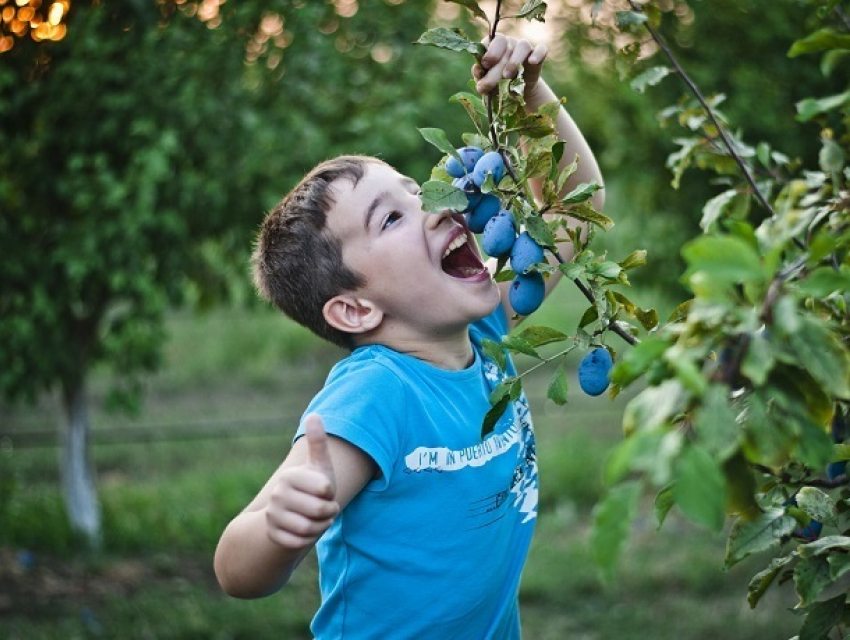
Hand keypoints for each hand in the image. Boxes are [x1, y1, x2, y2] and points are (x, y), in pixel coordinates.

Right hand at [265, 414, 339, 550]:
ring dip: (320, 527)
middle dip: (329, 513)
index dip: (331, 493)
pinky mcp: (272, 534)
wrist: (290, 514)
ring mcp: (272, 515)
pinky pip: (298, 543)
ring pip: (309, 528)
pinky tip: (305, 532)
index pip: (325, 489)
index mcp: (290, 476)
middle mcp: (277, 494)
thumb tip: (314, 415)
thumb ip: (318, 443)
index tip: (325, 491)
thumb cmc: (312, 487)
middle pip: (320, 510)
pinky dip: (307, 540)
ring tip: (317, 520)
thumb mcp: (319, 465)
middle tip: (326, 509)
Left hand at [472, 35, 547, 96]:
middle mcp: (509, 43)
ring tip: (507, 76)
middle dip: (497, 65)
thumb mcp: (486, 82)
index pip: (491, 41)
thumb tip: (477, 70)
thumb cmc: (497, 84)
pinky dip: (538, 54)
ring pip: (522, 46)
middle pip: (504, 45)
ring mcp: (524, 47)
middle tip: (490, 83)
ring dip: (514, 61)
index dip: (488, 52)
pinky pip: (541, 49)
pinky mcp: (537, 55)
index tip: (485, 65)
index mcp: (493, 46)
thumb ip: (480, 76)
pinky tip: (532, 62)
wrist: (516, 93)